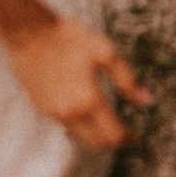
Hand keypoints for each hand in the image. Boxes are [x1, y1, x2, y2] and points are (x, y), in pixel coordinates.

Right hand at [7, 16, 150, 150]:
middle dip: (112, 141)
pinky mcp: (42, 108)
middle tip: (123, 131)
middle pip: (97, 144)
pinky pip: (66, 125)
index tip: (135, 134)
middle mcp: (71, 113)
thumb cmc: (67, 38)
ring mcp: (54, 113)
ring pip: (80, 137)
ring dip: (95, 134)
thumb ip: (126, 79)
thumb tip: (146, 100)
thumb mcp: (104, 51)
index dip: (128, 138)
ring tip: (105, 120)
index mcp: (89, 100)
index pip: (113, 135)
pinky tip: (83, 108)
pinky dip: (79, 124)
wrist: (29, 32)